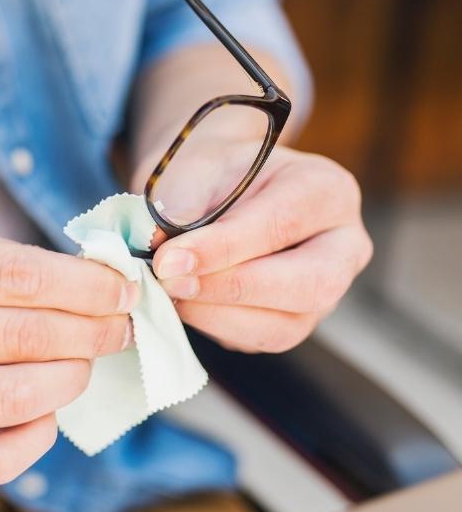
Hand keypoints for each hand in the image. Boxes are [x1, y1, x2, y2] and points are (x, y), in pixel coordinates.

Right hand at [0, 222, 134, 484]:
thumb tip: (91, 282)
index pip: (15, 278)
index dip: (84, 285)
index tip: (122, 286)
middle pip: (21, 338)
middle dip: (91, 330)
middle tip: (119, 325)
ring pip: (13, 399)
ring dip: (72, 379)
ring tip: (86, 362)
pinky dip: (38, 435)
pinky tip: (47, 409)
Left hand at [134, 143, 372, 352]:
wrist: (213, 188)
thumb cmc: (211, 175)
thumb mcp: (197, 172)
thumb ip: (187, 212)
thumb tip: (171, 260)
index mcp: (327, 190)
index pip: (283, 224)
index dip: (223, 247)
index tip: (170, 258)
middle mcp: (343, 246)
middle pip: (308, 285)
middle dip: (231, 288)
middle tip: (171, 280)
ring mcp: (327, 291)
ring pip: (285, 326)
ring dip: (216, 314)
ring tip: (168, 291)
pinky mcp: (296, 322)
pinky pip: (260, 339)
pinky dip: (214, 325)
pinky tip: (182, 302)